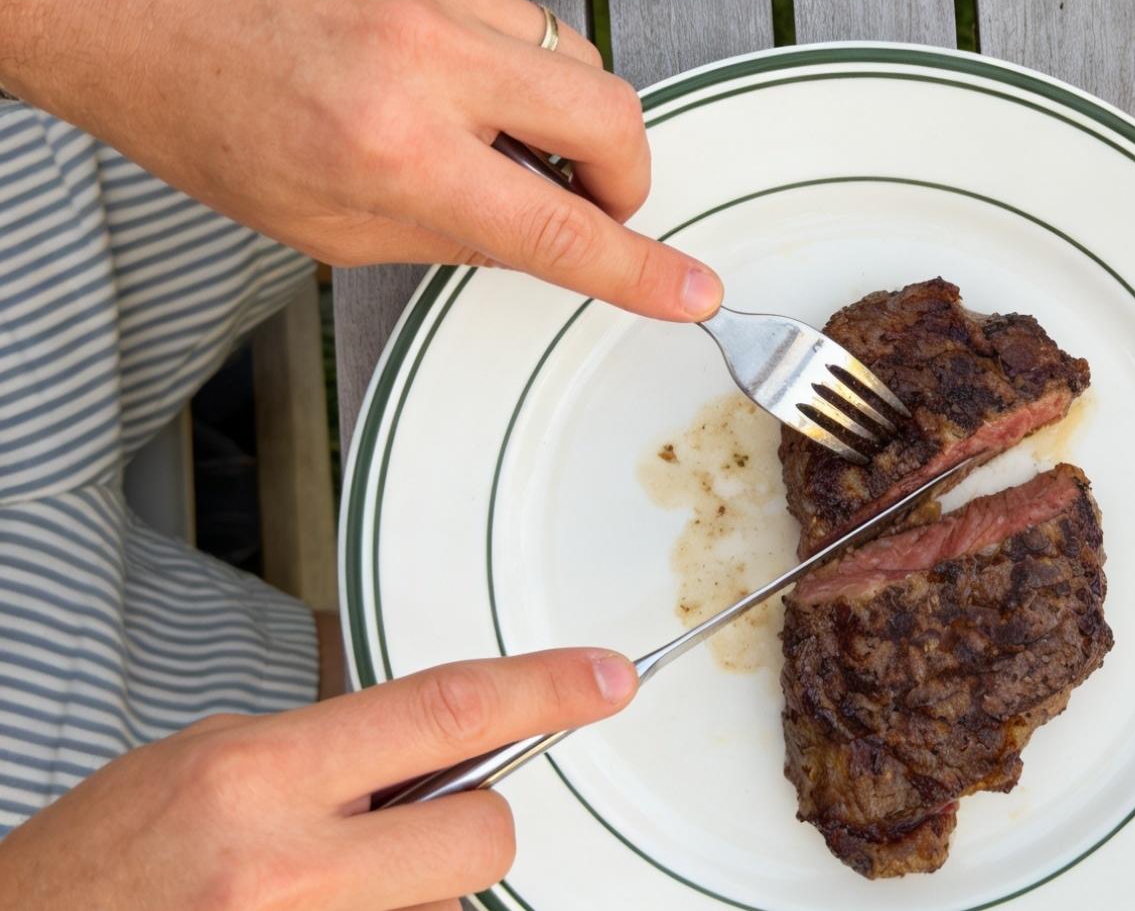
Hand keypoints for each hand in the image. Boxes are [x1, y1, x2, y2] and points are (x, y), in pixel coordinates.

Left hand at [0, 0, 720, 317]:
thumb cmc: (202, 114)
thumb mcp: (319, 222)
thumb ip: (451, 233)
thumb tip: (551, 233)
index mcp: (387, 149)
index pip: (553, 224)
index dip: (637, 269)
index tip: (691, 290)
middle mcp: (424, 55)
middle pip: (611, 114)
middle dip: (627, 174)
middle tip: (594, 197)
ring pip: (575, 56)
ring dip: (559, 107)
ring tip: (483, 122)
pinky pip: (519, 10)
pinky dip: (503, 51)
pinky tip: (436, 61)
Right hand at [0, 649, 636, 910]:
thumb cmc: (94, 870)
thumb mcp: (204, 761)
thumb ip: (322, 752)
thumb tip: (427, 751)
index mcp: (258, 775)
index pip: (446, 709)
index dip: (545, 687)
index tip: (608, 679)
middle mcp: (283, 868)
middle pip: (480, 835)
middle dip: (468, 823)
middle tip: (403, 824)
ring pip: (440, 909)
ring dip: (404, 896)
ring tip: (309, 889)